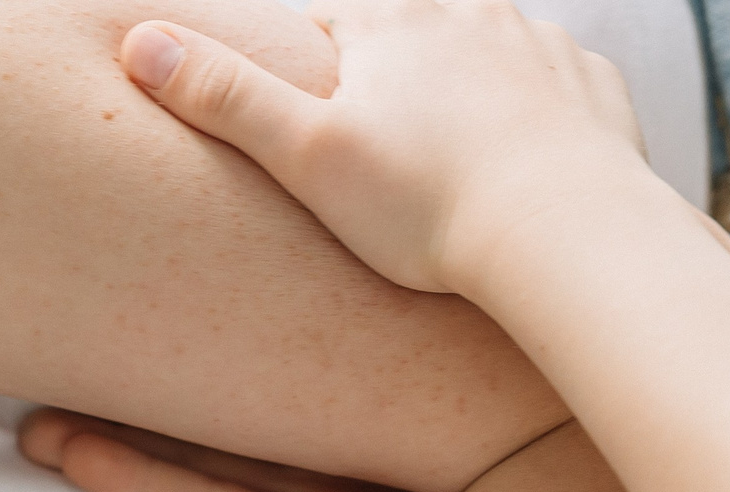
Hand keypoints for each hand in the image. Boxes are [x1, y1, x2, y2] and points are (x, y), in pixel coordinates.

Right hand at [119, 0, 648, 293]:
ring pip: (481, 52)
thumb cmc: (425, 207)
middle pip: (406, 32)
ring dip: (458, 93)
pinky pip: (551, 86)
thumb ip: (223, 97)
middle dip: (385, 79)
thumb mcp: (302, 155)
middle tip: (371, 147)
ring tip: (441, 161)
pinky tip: (512, 165)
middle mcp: (468, 13)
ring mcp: (537, 45)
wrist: (562, 232)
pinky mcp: (590, 87)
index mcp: (392, 22)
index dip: (307, 70)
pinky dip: (528, 117)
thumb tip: (139, 40)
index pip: (330, 26)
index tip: (304, 119)